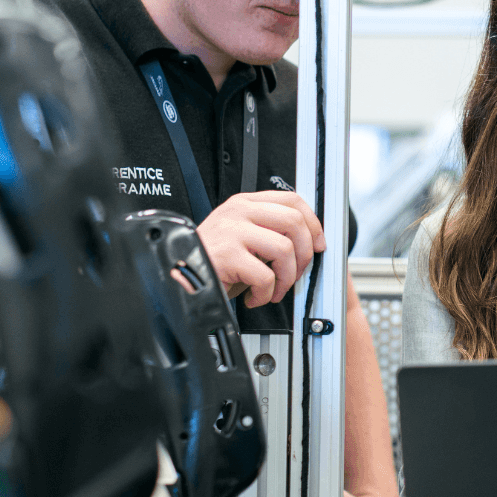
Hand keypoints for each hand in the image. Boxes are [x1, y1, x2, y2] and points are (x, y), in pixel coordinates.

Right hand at [194, 191, 325, 307]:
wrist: (179, 276)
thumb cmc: (212, 260)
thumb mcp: (241, 235)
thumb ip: (268, 229)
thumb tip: (308, 240)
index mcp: (244, 203)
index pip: (292, 199)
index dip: (313, 223)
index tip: (318, 243)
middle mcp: (239, 212)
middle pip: (294, 221)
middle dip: (304, 254)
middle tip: (295, 272)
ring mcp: (232, 231)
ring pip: (284, 249)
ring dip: (286, 278)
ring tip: (273, 290)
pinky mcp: (227, 255)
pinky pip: (266, 276)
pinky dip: (266, 293)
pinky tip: (255, 297)